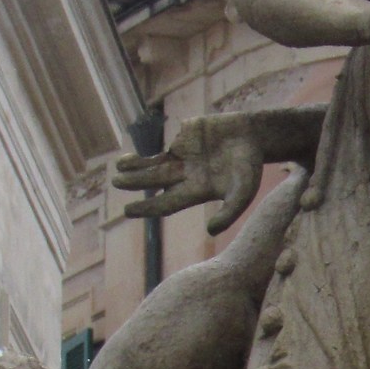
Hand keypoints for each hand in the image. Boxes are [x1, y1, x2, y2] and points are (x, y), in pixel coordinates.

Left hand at [114, 116, 265, 233]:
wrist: (254, 136)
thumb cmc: (250, 166)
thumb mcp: (243, 193)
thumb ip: (229, 212)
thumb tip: (210, 232)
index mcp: (197, 192)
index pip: (166, 203)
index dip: (147, 207)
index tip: (128, 211)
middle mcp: (186, 177)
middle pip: (155, 182)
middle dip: (135, 183)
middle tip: (116, 183)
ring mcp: (183, 159)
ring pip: (153, 166)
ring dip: (134, 168)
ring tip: (117, 168)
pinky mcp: (183, 141)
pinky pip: (160, 150)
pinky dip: (144, 155)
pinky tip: (126, 159)